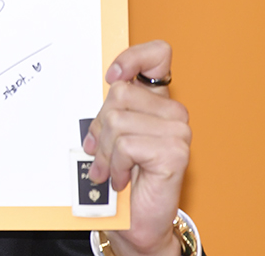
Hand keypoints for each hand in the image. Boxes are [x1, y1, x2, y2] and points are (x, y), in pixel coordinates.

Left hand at [85, 40, 190, 255]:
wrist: (136, 221)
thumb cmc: (121, 176)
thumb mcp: (109, 135)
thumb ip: (109, 110)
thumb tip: (99, 87)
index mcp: (157, 101)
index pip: (158, 55)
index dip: (133, 58)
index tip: (113, 76)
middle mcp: (173, 113)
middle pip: (119, 94)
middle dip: (100, 126)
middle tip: (100, 152)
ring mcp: (178, 132)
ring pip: (117, 121)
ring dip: (105, 151)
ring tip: (111, 170)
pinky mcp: (174, 152)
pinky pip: (125, 145)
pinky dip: (114, 165)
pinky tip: (122, 178)